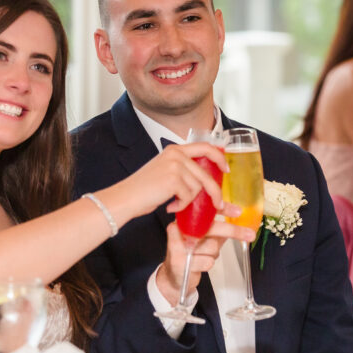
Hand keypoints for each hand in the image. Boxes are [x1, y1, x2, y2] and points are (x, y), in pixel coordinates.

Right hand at [112, 142, 229, 217]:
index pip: (205, 147)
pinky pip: (189, 196)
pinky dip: (181, 205)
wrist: (126, 198)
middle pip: (206, 174)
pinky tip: (169, 206)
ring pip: (198, 188)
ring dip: (188, 200)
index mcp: (175, 149)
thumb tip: (206, 180)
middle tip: (218, 204)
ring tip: (174, 203)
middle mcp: (176, 154)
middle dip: (215, 191)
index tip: (226, 168)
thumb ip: (184, 169)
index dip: (219, 157)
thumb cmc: (143, 189)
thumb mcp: (165, 171)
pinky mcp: (174, 179)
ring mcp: (175, 165)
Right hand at [154, 219, 255, 305]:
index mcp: (183, 221)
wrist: (174, 277)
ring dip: (214, 254)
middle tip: (249, 234)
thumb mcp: (202, 239)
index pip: (205, 211)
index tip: (238, 211)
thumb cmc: (190, 255)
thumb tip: (236, 220)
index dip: (223, 209)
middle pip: (211, 228)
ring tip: (203, 256)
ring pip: (212, 246)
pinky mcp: (179, 262)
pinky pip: (208, 261)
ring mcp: (177, 246)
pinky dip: (208, 264)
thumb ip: (215, 230)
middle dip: (233, 231)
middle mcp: (178, 230)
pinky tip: (199, 265)